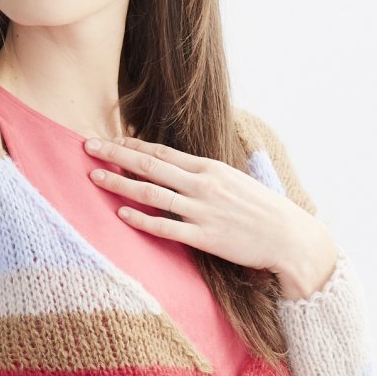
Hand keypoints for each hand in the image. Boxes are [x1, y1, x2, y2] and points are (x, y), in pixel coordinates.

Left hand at [84, 134, 326, 278]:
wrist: (289, 236)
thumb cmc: (260, 209)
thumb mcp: (233, 180)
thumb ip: (203, 175)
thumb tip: (174, 169)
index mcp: (209, 168)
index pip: (162, 152)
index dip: (132, 144)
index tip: (108, 139)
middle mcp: (203, 185)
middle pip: (150, 165)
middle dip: (115, 155)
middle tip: (87, 146)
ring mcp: (202, 211)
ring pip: (152, 193)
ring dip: (120, 184)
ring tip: (94, 176)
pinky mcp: (204, 237)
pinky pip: (166, 227)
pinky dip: (142, 220)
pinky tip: (121, 213)